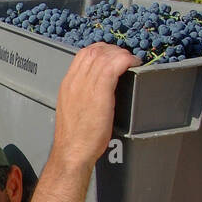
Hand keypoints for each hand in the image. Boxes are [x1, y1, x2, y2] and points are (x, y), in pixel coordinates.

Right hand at [50, 42, 139, 167]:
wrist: (72, 151)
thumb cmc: (75, 138)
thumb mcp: (74, 110)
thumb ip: (83, 96)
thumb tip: (98, 91)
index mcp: (68, 85)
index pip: (83, 54)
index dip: (101, 50)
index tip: (112, 56)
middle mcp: (75, 81)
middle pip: (94, 51)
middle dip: (113, 50)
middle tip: (125, 58)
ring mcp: (86, 85)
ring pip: (105, 55)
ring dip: (122, 55)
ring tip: (132, 62)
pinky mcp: (100, 92)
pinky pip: (114, 66)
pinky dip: (126, 61)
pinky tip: (134, 64)